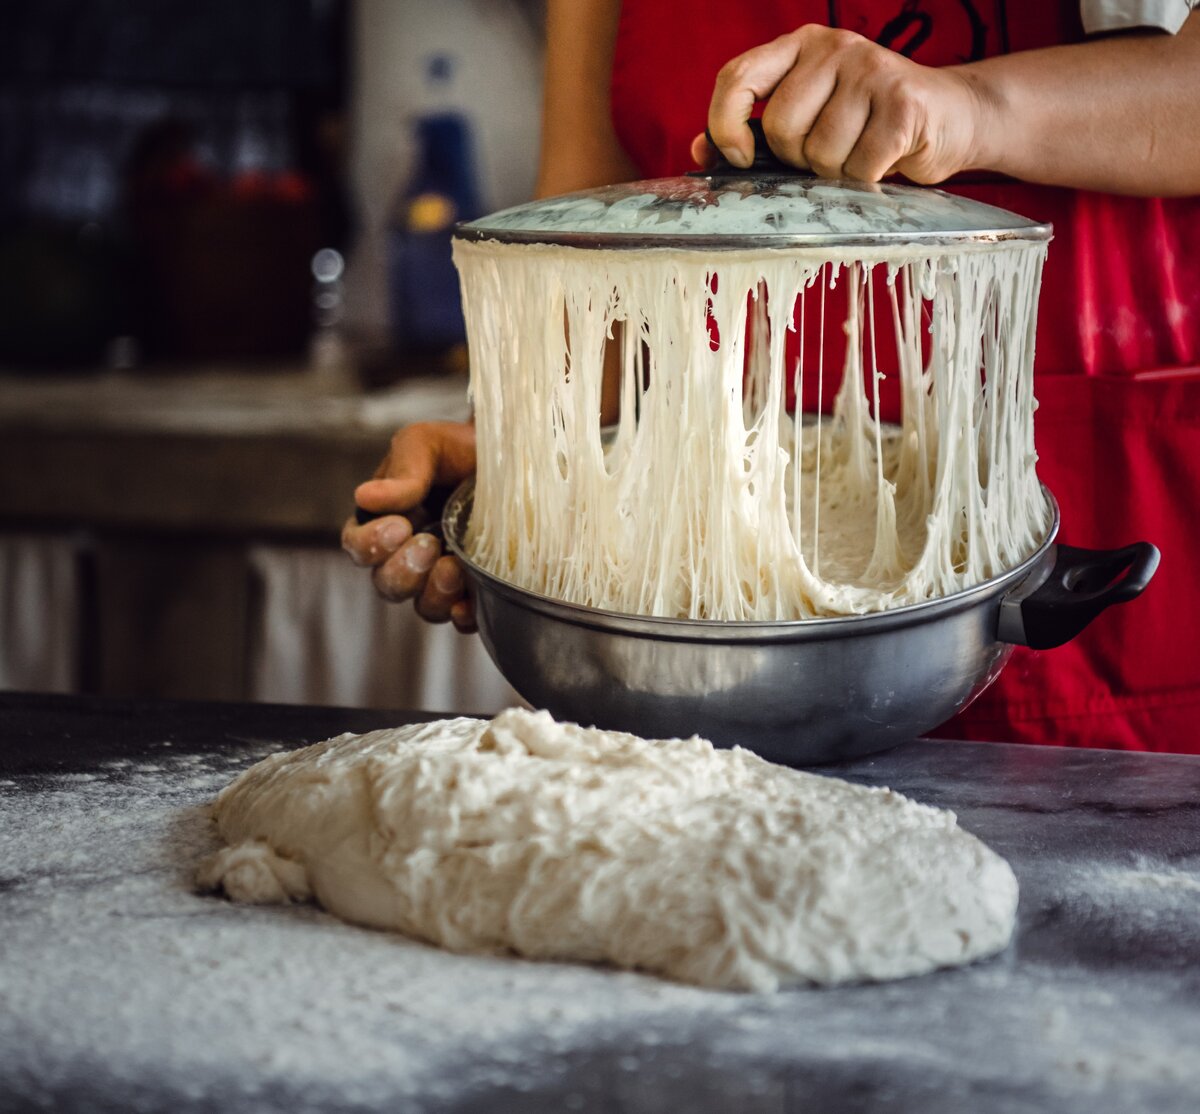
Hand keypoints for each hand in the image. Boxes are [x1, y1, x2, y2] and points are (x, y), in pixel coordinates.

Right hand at [341, 421, 476, 630]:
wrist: (515, 457)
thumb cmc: (460, 449)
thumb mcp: (427, 445)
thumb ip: (403, 472)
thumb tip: (364, 497)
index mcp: (384, 522)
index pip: (357, 546)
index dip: (369, 545)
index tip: (399, 527)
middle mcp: (408, 556)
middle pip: (387, 585)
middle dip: (403, 572)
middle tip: (428, 545)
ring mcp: (442, 576)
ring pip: (423, 606)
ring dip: (433, 594)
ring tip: (453, 568)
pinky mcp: (476, 590)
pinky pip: (463, 618)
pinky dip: (463, 616)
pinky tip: (467, 604)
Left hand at [692, 25, 994, 183]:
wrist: (951, 118)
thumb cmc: (867, 125)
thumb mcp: (807, 119)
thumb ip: (753, 133)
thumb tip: (698, 152)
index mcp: (800, 46)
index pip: (736, 78)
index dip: (725, 125)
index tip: (739, 156)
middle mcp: (834, 48)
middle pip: (782, 127)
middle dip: (798, 159)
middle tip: (826, 154)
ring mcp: (871, 71)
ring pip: (820, 153)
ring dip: (835, 173)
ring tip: (858, 153)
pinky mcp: (903, 105)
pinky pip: (858, 168)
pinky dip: (865, 181)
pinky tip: (883, 161)